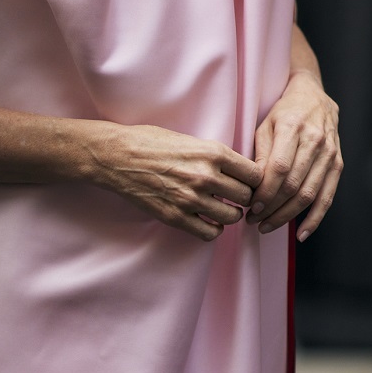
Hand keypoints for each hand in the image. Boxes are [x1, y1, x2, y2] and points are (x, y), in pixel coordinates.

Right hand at [87, 123, 260, 240]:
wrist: (116, 157)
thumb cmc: (151, 143)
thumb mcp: (191, 140)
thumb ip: (216, 156)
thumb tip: (240, 170)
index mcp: (212, 153)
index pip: (255, 174)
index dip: (254, 179)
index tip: (248, 181)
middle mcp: (206, 176)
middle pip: (247, 196)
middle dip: (244, 197)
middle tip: (235, 196)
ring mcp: (191, 199)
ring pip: (232, 216)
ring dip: (230, 214)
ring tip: (222, 208)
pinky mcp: (176, 217)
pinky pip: (210, 233)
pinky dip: (214, 228)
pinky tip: (208, 220)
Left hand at [251, 69, 341, 239]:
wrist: (314, 97)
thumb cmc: (284, 112)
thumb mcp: (265, 125)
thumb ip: (260, 155)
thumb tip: (254, 187)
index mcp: (293, 127)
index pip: (279, 168)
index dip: (265, 192)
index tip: (251, 208)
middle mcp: (315, 141)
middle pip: (293, 185)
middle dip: (271, 208)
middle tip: (254, 221)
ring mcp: (330, 153)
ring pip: (309, 194)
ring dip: (287, 216)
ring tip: (268, 226)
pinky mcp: (338, 163)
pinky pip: (328, 196)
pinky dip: (315, 218)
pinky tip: (302, 234)